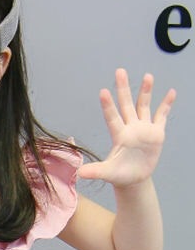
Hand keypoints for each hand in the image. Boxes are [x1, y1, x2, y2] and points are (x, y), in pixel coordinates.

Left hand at [79, 68, 175, 188]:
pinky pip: (161, 116)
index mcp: (119, 135)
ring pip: (144, 106)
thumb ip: (95, 171)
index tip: (103, 91)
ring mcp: (143, 129)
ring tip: (147, 76)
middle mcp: (130, 128)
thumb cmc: (119, 175)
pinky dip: (166, 104)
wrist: (133, 178)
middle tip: (119, 71)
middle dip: (124, 88)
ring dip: (146, 91)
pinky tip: (170, 92)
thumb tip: (79, 174)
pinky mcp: (156, 133)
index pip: (112, 117)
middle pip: (127, 105)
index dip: (108, 105)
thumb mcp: (107, 173)